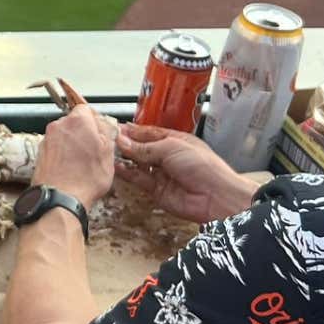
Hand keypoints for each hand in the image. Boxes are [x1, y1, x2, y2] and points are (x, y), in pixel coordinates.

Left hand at [31, 93, 118, 208]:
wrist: (60, 199)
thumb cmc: (85, 178)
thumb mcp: (109, 154)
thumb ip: (108, 133)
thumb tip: (105, 125)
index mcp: (78, 120)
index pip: (87, 109)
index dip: (96, 121)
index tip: (101, 133)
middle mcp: (59, 126)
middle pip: (74, 122)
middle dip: (84, 133)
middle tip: (94, 151)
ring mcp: (47, 140)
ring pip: (64, 136)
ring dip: (72, 145)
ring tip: (82, 164)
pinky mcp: (40, 154)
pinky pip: (55, 149)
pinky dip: (62, 156)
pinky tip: (70, 170)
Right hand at [117, 124, 257, 222]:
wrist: (214, 196)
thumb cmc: (202, 166)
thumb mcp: (171, 148)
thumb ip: (145, 147)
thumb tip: (124, 142)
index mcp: (175, 140)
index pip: (149, 133)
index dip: (133, 131)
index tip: (116, 127)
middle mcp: (167, 156)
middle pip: (142, 148)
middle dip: (126, 143)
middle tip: (108, 139)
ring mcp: (162, 174)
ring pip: (138, 164)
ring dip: (125, 158)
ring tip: (109, 151)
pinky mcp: (157, 190)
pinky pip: (139, 180)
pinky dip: (127, 174)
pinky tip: (116, 167)